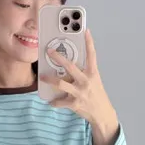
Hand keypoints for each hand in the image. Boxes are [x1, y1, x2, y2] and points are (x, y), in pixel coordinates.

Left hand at [41, 29, 119, 144]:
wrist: (102, 114)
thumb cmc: (96, 94)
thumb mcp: (94, 81)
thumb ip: (82, 73)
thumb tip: (67, 66)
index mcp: (93, 73)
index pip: (92, 55)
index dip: (89, 42)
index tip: (85, 30)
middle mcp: (86, 81)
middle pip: (70, 67)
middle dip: (58, 58)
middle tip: (49, 51)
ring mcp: (80, 92)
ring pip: (61, 84)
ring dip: (50, 80)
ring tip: (42, 77)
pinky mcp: (75, 104)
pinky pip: (60, 101)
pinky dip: (54, 102)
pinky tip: (51, 101)